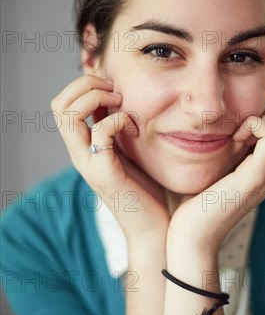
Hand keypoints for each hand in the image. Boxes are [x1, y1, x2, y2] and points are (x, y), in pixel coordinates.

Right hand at [51, 75, 169, 241]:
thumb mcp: (130, 152)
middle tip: (116, 91)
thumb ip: (120, 130)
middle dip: (87, 85)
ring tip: (121, 104)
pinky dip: (119, 120)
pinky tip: (136, 129)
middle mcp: (79, 154)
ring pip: (69, 114)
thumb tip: (123, 101)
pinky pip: (100, 131)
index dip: (84, 86)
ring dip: (97, 97)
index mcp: (83, 147)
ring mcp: (88, 163)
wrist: (155, 229)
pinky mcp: (104, 173)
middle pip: (59, 104)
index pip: (62, 104)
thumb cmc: (147, 191)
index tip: (114, 88)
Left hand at [167, 107, 264, 255]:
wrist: (194, 235)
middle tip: (244, 128)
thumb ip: (238, 151)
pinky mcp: (255, 177)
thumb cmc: (201, 202)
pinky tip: (235, 139)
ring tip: (239, 135)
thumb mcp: (224, 168)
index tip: (244, 128)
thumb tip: (240, 124)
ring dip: (263, 119)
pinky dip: (254, 125)